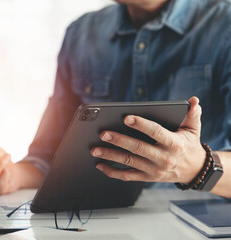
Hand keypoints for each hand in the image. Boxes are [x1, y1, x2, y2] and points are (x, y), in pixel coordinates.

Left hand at [91, 97, 205, 183]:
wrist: (194, 170)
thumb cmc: (188, 145)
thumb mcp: (193, 129)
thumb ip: (192, 114)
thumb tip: (194, 101)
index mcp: (173, 143)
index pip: (155, 132)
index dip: (141, 124)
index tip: (126, 117)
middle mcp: (163, 157)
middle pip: (137, 148)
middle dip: (119, 140)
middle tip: (103, 134)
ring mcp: (153, 170)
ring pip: (129, 162)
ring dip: (110, 156)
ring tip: (94, 149)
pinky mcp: (147, 177)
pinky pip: (127, 176)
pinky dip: (112, 172)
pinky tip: (99, 165)